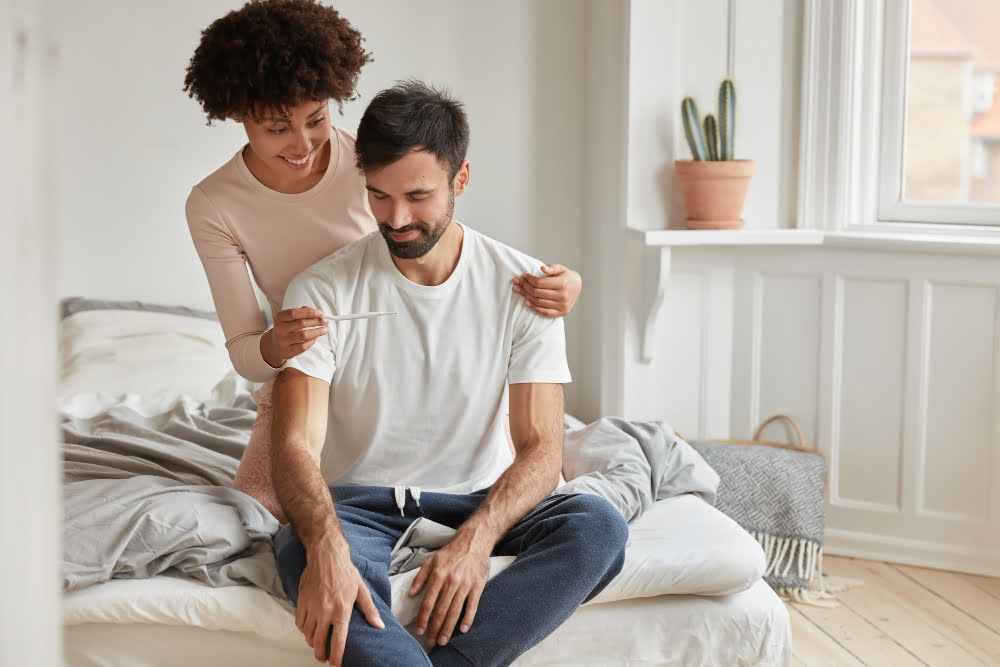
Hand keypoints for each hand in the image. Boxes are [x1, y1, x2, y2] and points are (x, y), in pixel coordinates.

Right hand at [262, 307, 327, 367]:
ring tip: (324, 329)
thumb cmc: (286, 328)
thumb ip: (302, 312)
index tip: (320, 313)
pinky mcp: (288, 351)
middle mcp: (280, 329)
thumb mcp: (290, 318)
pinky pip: (304, 346)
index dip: (309, 312)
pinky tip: (316, 338)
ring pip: (304, 335)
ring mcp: (283, 341)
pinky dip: (312, 341)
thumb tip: (316, 312)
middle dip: (316, 321)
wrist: (275, 344)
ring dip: (317, 331)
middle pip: (301, 323)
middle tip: (325, 321)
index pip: (294, 313)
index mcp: (280, 318)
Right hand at [296, 548, 383, 664]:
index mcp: (342, 610)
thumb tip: (379, 625)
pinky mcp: (302, 601)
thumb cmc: (345, 571)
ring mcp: (312, 606)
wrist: (326, 555)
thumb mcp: (361, 590)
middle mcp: (325, 611)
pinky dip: (303, 630)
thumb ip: (370, 610)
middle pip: (319, 642)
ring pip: (308, 634)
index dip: (336, 657)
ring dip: (312, 642)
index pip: (338, 641)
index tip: (336, 666)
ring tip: (317, 643)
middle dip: (321, 654)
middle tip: (323, 658)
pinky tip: (309, 630)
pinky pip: (299, 623)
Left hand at [409, 540, 489, 647]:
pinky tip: (463, 629)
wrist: (473, 541)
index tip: (419, 630)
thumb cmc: (451, 552)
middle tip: (432, 642)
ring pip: (455, 611)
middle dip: (435, 629)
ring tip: (443, 640)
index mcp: (438, 575)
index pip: (428, 602)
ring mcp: (465, 584)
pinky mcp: (478, 585)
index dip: (422, 618)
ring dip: (448, 628)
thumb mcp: (431, 561)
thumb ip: (420, 578)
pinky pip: (472, 605)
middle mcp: (451, 581)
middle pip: (441, 610)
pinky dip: (468, 618)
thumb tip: (410, 595)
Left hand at [511, 264, 581, 316]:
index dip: (529, 279)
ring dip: (525, 296)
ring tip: (517, 289)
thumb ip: (552, 268)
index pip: (539, 282)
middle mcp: (563, 296)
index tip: (523, 275)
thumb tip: (542, 268)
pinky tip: (526, 302)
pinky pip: (545, 312)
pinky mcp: (562, 312)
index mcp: (562, 283)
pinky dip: (534, 308)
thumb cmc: (566, 276)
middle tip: (516, 281)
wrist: (578, 286)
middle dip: (524, 286)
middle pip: (537, 292)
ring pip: (539, 302)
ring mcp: (562, 305)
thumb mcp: (561, 268)